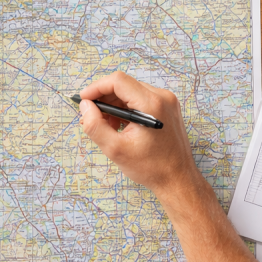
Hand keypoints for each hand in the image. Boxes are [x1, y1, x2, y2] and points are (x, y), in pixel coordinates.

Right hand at [78, 72, 198, 191]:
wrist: (177, 179)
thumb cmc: (151, 167)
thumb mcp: (115, 149)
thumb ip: (95, 125)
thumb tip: (85, 107)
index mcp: (151, 104)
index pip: (118, 81)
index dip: (96, 88)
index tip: (83, 100)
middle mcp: (162, 97)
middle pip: (124, 85)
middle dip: (103, 99)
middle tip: (90, 117)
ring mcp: (167, 101)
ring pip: (131, 92)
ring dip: (114, 105)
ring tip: (105, 126)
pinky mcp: (167, 108)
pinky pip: (140, 100)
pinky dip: (126, 109)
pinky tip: (119, 127)